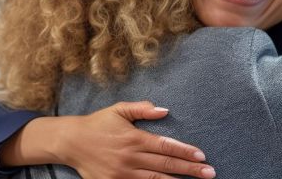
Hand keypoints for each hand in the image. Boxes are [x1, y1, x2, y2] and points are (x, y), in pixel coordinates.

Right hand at [56, 101, 215, 178]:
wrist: (71, 142)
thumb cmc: (97, 124)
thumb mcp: (119, 110)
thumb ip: (142, 109)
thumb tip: (164, 110)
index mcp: (134, 138)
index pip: (166, 146)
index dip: (185, 151)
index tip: (202, 156)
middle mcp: (131, 157)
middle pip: (166, 166)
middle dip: (190, 170)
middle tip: (210, 173)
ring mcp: (123, 174)